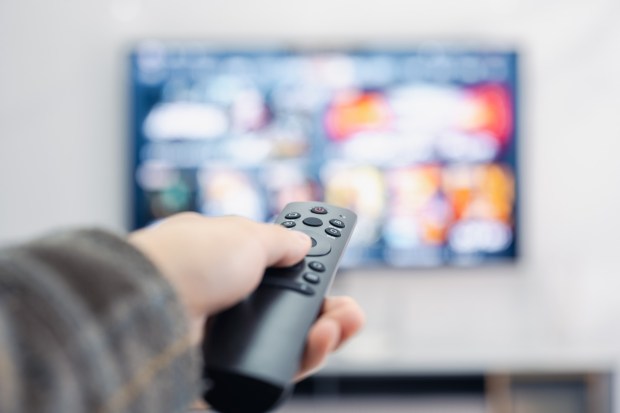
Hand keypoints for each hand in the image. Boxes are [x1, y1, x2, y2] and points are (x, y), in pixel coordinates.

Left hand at [128, 212, 363, 377]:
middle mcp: (226, 301)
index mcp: (225, 262)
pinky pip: (277, 370)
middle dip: (326, 307)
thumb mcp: (246, 235)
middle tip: (349, 308)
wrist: (149, 305)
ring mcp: (225, 339)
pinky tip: (322, 341)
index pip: (275, 267)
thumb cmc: (190, 259)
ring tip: (343, 323)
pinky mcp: (225, 373)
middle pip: (289, 310)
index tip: (330, 259)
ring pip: (288, 343)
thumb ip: (281, 241)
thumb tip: (303, 243)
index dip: (304, 264)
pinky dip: (304, 356)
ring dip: (325, 333)